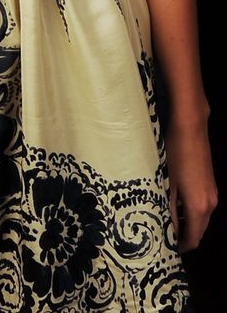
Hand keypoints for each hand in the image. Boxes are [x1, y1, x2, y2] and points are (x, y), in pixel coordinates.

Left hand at [166, 119, 217, 251]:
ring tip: (166, 221)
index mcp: (199, 207)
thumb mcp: (166, 182)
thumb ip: (168, 209)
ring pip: (202, 219)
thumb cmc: (175, 153)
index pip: (193, 238)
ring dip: (187, 224)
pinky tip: (175, 204)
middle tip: (164, 236)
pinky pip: (203, 206)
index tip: (166, 248)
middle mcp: (210, 203)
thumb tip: (167, 229)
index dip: (181, 247)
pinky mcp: (210, 184)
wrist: (191, 129)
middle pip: (199, 231)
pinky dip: (191, 212)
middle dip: (184, 237)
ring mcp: (213, 193)